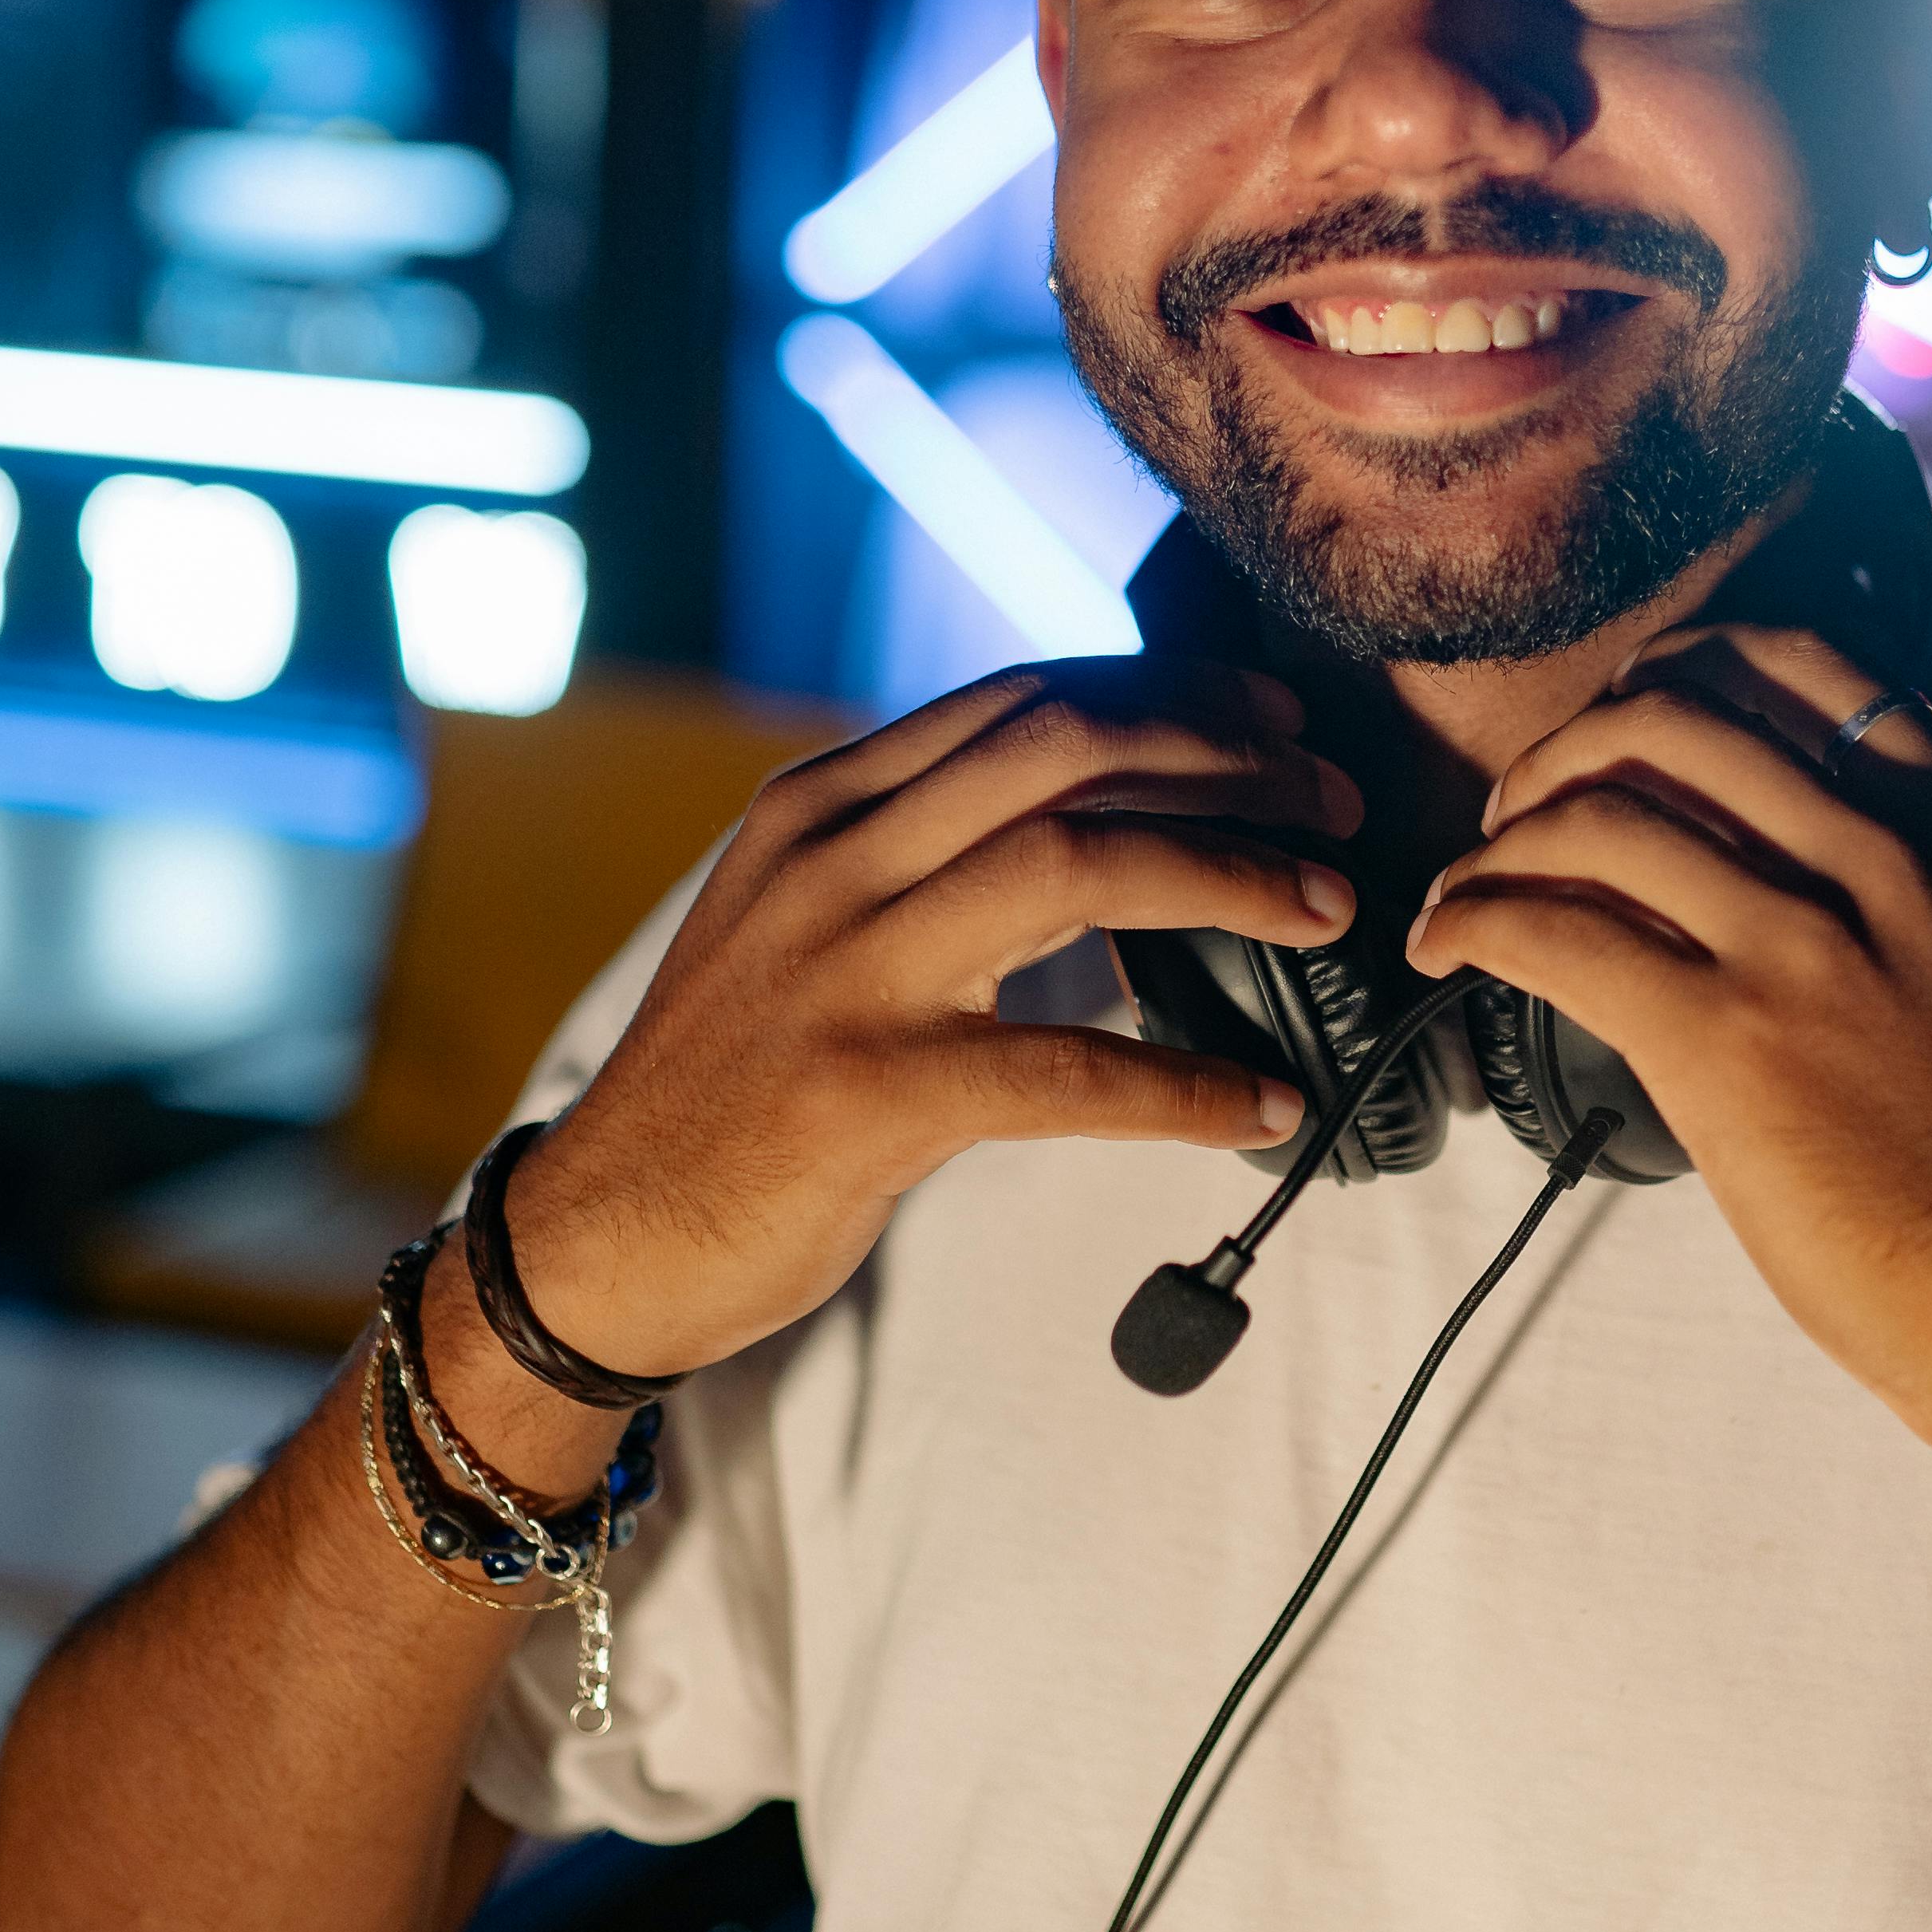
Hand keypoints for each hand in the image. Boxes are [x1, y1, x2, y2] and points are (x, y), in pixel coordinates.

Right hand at [478, 660, 1358, 1400]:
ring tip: (1328, 910)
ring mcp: (846, 972)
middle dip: (1227, 759)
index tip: (1275, 724)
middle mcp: (834, 861)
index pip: (1026, 698)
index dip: (1172, 695)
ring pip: (1080, 866)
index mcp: (824, 805)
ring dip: (1232, 875)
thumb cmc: (735, 1086)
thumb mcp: (806, 921)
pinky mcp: (868, 1093)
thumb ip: (920, 851)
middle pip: (1069, 750)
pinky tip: (1260, 1106)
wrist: (599, 1236)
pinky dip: (1185, 1087)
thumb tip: (1095, 810)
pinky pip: (1067, 1069)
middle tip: (1332, 803)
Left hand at [1404, 627, 1931, 1525]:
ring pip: (1602, 813)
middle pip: (1676, 718)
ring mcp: (1810, 943)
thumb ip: (1909, 899)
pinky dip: (1477, 921)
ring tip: (1469, 887)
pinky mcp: (1732, 1040)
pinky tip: (1452, 948)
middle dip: (1569, 748)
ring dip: (1502, 840)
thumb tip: (1762, 874)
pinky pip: (1558, 932)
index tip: (1621, 719)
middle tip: (1522, 810)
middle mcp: (1890, 858)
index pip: (1802, 667)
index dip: (1679, 674)